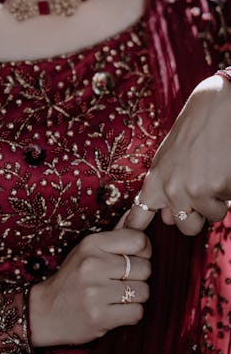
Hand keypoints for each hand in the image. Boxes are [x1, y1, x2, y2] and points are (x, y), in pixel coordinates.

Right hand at [28, 228, 150, 346]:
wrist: (46, 312)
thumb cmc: (72, 278)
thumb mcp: (87, 250)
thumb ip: (115, 234)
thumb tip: (136, 210)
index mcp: (91, 244)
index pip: (139, 240)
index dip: (143, 251)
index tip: (132, 258)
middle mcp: (93, 264)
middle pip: (145, 267)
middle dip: (138, 277)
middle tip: (119, 281)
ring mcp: (95, 292)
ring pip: (144, 291)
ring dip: (135, 297)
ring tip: (114, 296)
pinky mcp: (100, 317)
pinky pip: (137, 312)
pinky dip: (130, 314)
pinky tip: (113, 310)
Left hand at [126, 75, 230, 234]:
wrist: (217, 107)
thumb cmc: (194, 129)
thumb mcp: (169, 156)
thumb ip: (165, 187)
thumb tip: (167, 219)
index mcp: (156, 180)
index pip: (140, 216)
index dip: (137, 231)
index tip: (132, 246)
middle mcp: (172, 190)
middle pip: (186, 228)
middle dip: (197, 215)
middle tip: (203, 189)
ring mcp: (195, 191)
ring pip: (212, 216)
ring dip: (217, 200)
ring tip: (214, 171)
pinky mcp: (218, 189)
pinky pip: (228, 204)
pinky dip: (229, 191)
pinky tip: (224, 168)